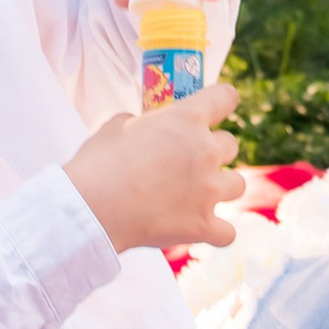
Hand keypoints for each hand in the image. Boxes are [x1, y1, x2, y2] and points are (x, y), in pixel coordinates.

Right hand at [69, 79, 244, 251]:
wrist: (91, 209)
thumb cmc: (99, 163)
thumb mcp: (116, 126)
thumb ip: (139, 123)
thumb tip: (142, 127)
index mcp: (187, 119)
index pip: (225, 97)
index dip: (221, 101)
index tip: (216, 108)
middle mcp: (205, 151)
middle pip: (230, 144)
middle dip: (213, 152)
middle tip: (189, 162)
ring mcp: (208, 190)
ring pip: (237, 184)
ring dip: (220, 188)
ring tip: (199, 195)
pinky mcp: (203, 225)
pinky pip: (227, 231)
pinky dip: (216, 232)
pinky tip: (201, 229)